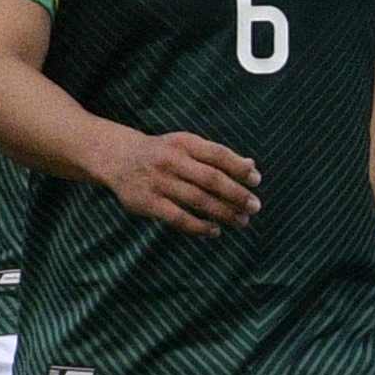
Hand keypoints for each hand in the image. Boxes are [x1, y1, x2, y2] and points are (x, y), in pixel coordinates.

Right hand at [96, 127, 260, 234]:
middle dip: (236, 194)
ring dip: (223, 212)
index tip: (256, 180)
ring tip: (242, 221)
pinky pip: (177, 217)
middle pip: (210, 179)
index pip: (217, 154)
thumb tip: (251, 166)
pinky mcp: (146, 202)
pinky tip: (215, 231)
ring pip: (197, 200)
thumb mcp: (187, 146)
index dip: (239, 168)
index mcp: (184, 143)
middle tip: (255, 207)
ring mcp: (157, 182)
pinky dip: (199, 226)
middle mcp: (170, 160)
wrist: (117, 158)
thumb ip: (217, 156)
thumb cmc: (164, 153)